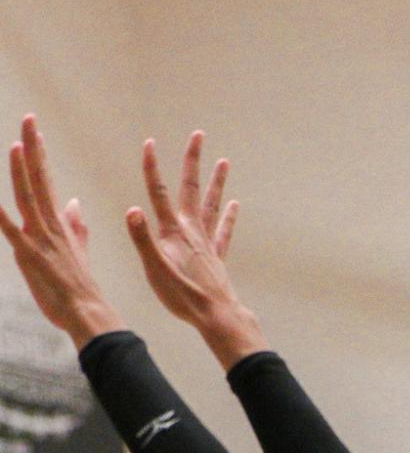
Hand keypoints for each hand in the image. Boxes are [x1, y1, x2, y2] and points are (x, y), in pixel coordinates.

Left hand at [0, 117, 122, 345]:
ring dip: (21, 172)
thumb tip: (74, 203)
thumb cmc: (80, 289)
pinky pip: (11, 231)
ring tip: (15, 146)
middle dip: (33, 149)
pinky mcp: (30, 256)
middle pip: (38, 180)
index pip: (46, 181)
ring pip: (28, 198)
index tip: (33, 130)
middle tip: (28, 120)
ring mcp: (40, 239)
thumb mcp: (79, 252)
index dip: (39, 155)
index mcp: (58, 224)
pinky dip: (0, 216)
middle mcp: (49, 226)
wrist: (87, 312)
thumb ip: (76, 226)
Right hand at [127, 132, 261, 366]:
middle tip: (198, 135)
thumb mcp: (155, 269)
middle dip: (192, 161)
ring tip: (223, 161)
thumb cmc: (183, 297)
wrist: (216, 317)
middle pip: (191, 189)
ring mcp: (207, 243)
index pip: (158, 193)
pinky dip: (228, 216)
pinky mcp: (217, 257)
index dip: (152, 168)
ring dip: (215, 182)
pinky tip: (234, 204)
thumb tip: (132, 209)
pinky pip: (223, 231)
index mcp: (173, 233)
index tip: (149, 143)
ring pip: (211, 204)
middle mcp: (192, 232)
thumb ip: (142, 239)